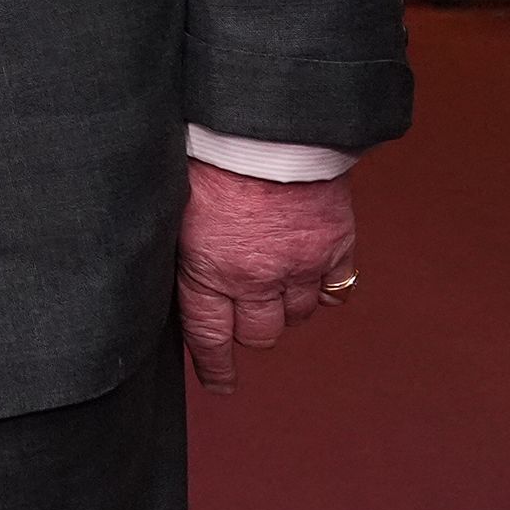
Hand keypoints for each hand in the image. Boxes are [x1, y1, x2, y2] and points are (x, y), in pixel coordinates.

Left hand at [178, 157, 357, 393]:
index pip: (209, 335)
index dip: (214, 366)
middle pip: (259, 334)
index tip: (219, 383)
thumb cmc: (208, 153)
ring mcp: (300, 265)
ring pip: (297, 314)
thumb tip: (180, 272)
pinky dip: (325, 289)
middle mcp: (257, 277)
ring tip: (274, 281)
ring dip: (285, 306)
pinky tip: (312, 275)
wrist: (264, 127)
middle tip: (244, 315)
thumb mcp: (174, 205)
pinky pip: (336, 290)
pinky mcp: (335, 247)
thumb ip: (184, 247)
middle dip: (249, 329)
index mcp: (207, 268)